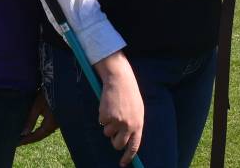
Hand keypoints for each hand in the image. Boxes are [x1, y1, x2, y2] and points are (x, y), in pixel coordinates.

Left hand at [18, 90, 57, 144]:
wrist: (60, 86)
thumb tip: (24, 133)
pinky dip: (39, 130)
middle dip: (30, 139)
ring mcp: (57, 122)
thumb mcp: (37, 106)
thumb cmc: (48, 94)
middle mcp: (55, 126)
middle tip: (19, 142)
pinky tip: (32, 129)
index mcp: (51, 124)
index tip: (17, 143)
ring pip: (44, 132)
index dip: (27, 140)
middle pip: (41, 135)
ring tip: (23, 136)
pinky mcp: (57, 118)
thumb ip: (31, 120)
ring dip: (34, 135)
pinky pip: (47, 127)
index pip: (37, 136)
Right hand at [94, 52, 142, 166]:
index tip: (122, 163)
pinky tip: (107, 105)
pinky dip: (102, 115)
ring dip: (107, 124)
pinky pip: (101, 122)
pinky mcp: (106, 116)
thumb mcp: (137, 111)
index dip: (127, 157)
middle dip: (113, 141)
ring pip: (107, 132)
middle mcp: (128, 126)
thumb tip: (127, 140)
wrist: (120, 80)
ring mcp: (117, 122)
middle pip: (118, 144)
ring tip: (112, 110)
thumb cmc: (129, 94)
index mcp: (138, 125)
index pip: (134, 147)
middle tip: (113, 132)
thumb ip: (133, 125)